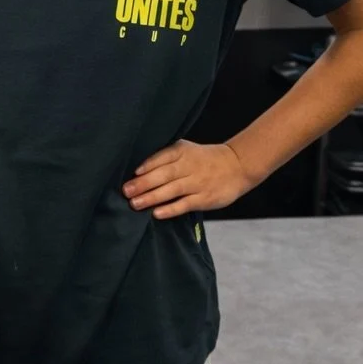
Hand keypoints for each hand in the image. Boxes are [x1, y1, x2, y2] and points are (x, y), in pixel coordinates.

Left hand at [123, 140, 254, 219]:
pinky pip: (185, 204)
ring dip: (152, 197)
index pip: (163, 157)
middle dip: (144, 183)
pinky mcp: (205, 198)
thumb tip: (137, 170)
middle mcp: (190, 166)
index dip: (148, 165)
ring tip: (135, 203)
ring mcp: (198, 183)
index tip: (133, 173)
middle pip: (165, 174)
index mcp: (182, 151)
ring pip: (173, 190)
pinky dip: (171, 209)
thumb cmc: (203, 159)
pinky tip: (156, 213)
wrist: (238, 165)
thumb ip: (166, 157)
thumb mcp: (187, 150)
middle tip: (126, 191)